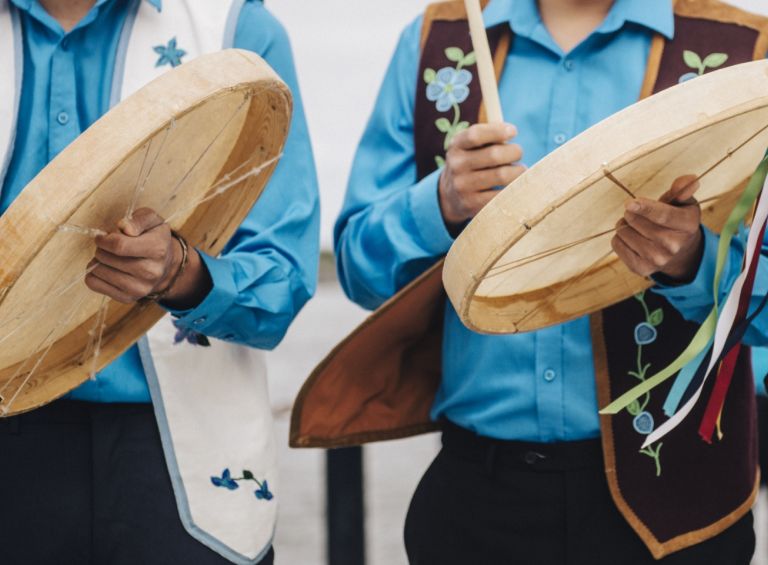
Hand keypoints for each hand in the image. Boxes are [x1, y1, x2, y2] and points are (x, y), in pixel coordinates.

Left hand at [85, 207, 210, 307]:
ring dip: (97, 261)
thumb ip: (139, 219)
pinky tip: (105, 269)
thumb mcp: (152, 220)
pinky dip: (94, 274)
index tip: (103, 237)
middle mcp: (151, 272)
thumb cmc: (154, 238)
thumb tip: (124, 227)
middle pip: (107, 258)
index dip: (104, 239)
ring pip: (99, 272)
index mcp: (158, 249)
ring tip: (107, 258)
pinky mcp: (128, 298)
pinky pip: (95, 284)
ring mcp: (140, 288)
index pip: (119, 245)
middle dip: (101, 249)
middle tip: (107, 247)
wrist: (166, 265)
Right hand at [439, 123, 524, 232]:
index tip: (513, 131)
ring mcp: (463, 186)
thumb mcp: (471, 146)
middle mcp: (456, 165)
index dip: (498, 131)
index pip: (476, 135)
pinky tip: (515, 185)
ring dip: (518, 171)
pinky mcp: (472, 204)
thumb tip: (510, 132)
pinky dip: (513, 189)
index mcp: (456, 146)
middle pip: (494, 155)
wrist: (450, 196)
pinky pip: (501, 195)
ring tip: (519, 170)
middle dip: (514, 151)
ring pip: (502, 175)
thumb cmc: (472, 163)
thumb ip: (488, 136)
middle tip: (518, 153)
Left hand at [612, 175, 702, 280]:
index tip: (629, 203)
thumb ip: (682, 189)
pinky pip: (617, 244)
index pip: (663, 216)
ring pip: (624, 233)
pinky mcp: (641, 268)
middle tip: (634, 211)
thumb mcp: (684, 203)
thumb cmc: (677, 219)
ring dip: (624, 224)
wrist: (679, 252)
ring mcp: (657, 259)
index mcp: (687, 225)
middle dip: (631, 212)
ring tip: (634, 225)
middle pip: (638, 223)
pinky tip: (631, 237)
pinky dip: (619, 237)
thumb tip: (690, 179)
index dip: (645, 208)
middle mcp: (674, 245)